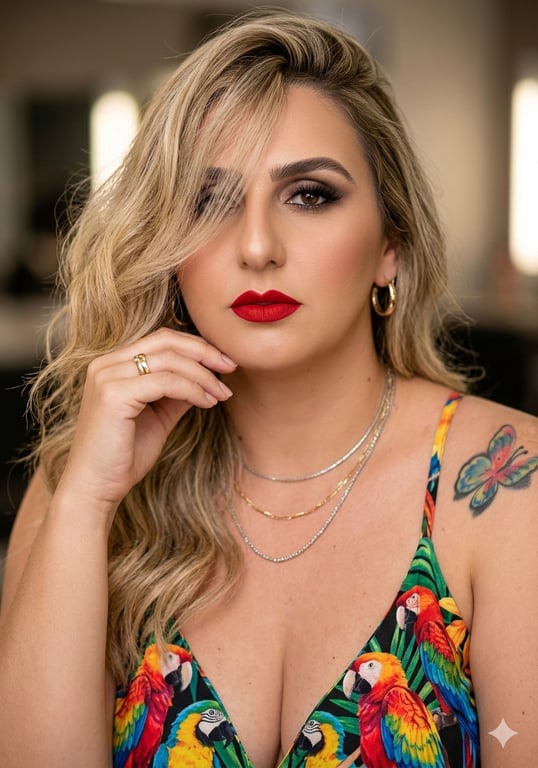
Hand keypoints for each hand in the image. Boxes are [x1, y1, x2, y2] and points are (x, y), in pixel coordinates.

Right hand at [57, 328, 235, 513]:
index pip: (161, 339)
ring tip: (221, 394)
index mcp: (112, 365)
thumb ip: (176, 393)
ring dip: (203, 376)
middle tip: (231, 367)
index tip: (223, 362)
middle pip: (166, 341)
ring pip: (169, 361)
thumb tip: (207, 376)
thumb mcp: (158, 416)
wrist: (96, 487)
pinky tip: (206, 403)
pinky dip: (192, 390)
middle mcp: (105, 364)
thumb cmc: (124, 455)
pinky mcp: (114, 395)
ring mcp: (107, 377)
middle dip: (204, 352)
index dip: (196, 346)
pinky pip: (166, 382)